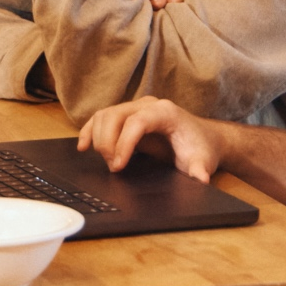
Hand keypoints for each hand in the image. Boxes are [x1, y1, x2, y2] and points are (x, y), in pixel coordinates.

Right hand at [77, 96, 221, 182]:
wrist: (202, 138)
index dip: (123, 143)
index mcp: (165, 112)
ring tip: (108, 162)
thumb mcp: (202, 161)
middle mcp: (148, 105)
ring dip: (99, 139)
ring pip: (105, 115)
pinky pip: (102, 118)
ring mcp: (136, 108)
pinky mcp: (127, 116)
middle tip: (114, 168)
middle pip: (115, 115)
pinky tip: (83, 146)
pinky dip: (90, 130)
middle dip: (108, 143)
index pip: (136, 121)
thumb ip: (200, 170)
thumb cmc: (200, 148)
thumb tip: (200, 179)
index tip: (118, 167)